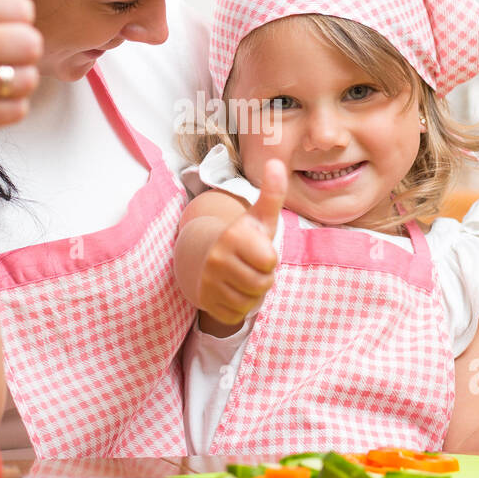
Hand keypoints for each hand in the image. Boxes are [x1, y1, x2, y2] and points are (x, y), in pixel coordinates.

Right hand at [195, 160, 286, 324]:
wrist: (201, 254)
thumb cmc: (241, 236)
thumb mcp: (258, 216)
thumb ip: (272, 193)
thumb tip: (277, 162)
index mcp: (232, 236)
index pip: (270, 261)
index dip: (269, 258)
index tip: (256, 249)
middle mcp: (216, 259)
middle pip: (263, 284)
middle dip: (263, 277)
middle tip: (249, 265)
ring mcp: (208, 283)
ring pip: (250, 302)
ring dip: (252, 293)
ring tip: (241, 277)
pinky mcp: (205, 303)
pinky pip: (236, 314)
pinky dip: (238, 306)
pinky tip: (230, 291)